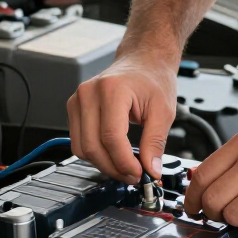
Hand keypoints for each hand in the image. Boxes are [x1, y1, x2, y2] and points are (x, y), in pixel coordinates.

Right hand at [67, 53, 176, 182]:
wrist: (142, 61)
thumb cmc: (152, 79)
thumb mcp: (163, 110)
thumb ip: (155, 142)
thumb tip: (150, 170)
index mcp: (112, 89)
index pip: (111, 137)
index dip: (124, 162)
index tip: (139, 173)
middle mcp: (89, 93)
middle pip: (92, 146)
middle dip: (114, 168)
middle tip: (134, 175)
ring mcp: (77, 100)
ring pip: (81, 148)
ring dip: (103, 165)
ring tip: (125, 167)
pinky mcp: (74, 108)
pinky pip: (79, 142)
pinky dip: (95, 154)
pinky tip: (114, 156)